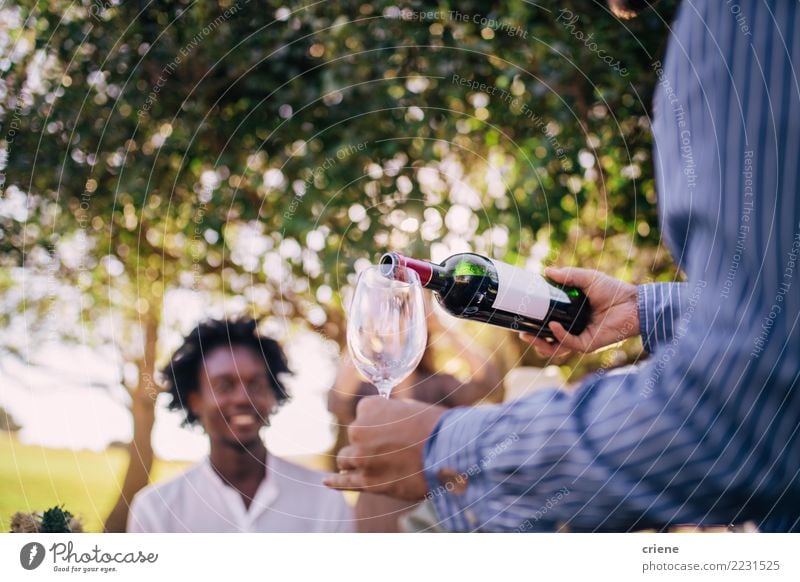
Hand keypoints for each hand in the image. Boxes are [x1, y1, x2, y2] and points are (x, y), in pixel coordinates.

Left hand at [323, 397, 446, 500]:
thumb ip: (391, 414)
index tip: (390, 429)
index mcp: (370, 406)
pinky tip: (327, 482)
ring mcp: (361, 458)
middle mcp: (359, 429)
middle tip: (389, 449)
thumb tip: (385, 423)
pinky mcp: (368, 482)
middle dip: (367, 443)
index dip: (377, 422)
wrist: (449, 453)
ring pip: (347, 459)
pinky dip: (335, 482)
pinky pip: (345, 482)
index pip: (362, 412)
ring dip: (358, 461)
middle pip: (354, 437)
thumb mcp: (411, 409)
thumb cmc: (437, 428)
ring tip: (374, 465)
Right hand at [521, 267, 638, 358]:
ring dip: (541, 344)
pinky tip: (552, 327)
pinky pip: (569, 344)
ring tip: (529, 335)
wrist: (632, 302)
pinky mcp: (588, 344)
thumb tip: (547, 271)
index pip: (548, 324)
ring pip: (556, 349)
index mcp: (570, 316)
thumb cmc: (612, 290)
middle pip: (548, 341)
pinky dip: (559, 336)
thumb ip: (568, 276)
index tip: (521, 316)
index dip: (534, 323)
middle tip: (521, 332)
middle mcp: (573, 329)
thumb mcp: (586, 278)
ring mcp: (580, 338)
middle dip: (533, 340)